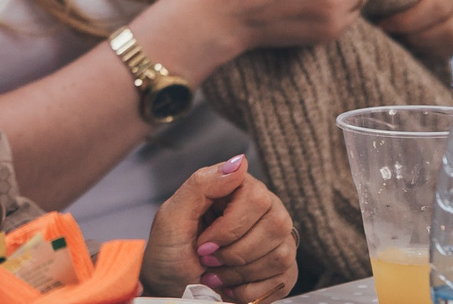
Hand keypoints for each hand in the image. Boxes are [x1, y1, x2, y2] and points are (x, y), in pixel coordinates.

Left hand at [140, 154, 296, 302]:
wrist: (172, 288)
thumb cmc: (170, 251)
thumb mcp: (173, 215)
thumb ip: (202, 183)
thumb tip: (239, 161)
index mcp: (237, 189)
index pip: (256, 197)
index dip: (229, 227)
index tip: (202, 243)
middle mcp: (264, 210)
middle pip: (276, 225)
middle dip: (235, 252)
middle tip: (208, 259)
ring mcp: (277, 240)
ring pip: (281, 255)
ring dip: (239, 273)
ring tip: (216, 272)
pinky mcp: (283, 270)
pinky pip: (283, 280)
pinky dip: (249, 290)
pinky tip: (230, 285)